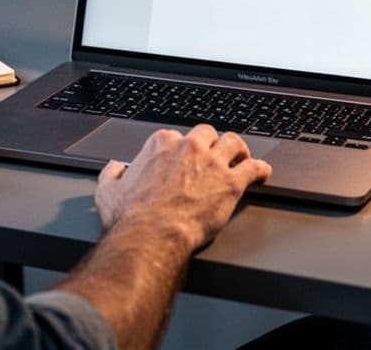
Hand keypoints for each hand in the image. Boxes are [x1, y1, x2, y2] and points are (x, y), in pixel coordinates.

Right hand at [95, 125, 271, 251]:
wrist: (152, 236)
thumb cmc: (132, 218)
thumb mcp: (109, 192)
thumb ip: (112, 174)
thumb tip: (115, 168)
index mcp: (161, 144)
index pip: (177, 136)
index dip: (182, 149)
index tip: (184, 160)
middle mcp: (189, 148)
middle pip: (208, 133)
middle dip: (212, 143)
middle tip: (214, 155)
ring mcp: (212, 163)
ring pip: (234, 143)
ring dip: (239, 150)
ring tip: (241, 157)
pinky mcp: (231, 183)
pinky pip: (254, 168)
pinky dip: (261, 170)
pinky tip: (262, 174)